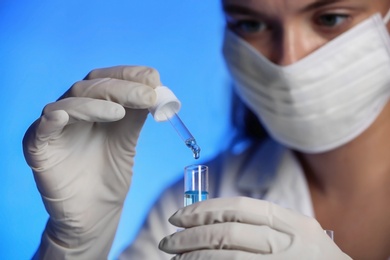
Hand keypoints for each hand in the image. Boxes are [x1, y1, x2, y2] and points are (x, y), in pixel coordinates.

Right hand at [23, 66, 158, 258]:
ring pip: (71, 103)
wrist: (95, 213)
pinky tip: (64, 116)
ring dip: (96, 103)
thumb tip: (156, 89)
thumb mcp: (127, 141)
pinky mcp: (38, 147)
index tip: (154, 78)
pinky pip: (41, 129)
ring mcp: (55, 127)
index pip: (108, 80)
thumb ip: (136, 115)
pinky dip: (53, 119)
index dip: (129, 75)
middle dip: (122, 88)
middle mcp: (74, 111)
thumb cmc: (110, 175)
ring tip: (120, 112)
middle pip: (92, 87)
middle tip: (148, 96)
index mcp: (95, 106)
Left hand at [159, 197, 351, 259]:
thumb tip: (214, 222)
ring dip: (194, 257)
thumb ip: (266, 226)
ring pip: (225, 258)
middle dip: (190, 236)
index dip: (204, 210)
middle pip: (227, 234)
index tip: (179, 216)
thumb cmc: (314, 259)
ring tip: (175, 259)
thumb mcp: (298, 235)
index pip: (239, 209)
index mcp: (295, 224)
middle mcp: (290, 244)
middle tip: (168, 241)